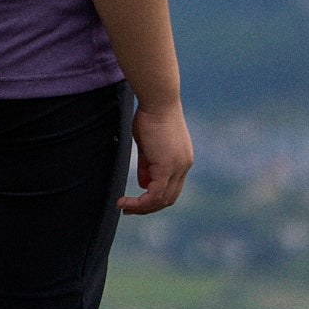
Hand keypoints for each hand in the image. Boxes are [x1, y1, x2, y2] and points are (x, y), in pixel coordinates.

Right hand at [118, 98, 192, 214]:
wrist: (158, 100)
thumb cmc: (150, 115)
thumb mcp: (147, 145)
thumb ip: (147, 165)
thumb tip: (143, 184)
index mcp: (182, 159)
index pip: (171, 188)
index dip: (154, 198)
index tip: (135, 200)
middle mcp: (184, 165)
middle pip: (169, 198)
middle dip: (147, 207)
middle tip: (127, 208)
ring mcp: (178, 167)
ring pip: (162, 199)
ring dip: (142, 207)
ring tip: (124, 206)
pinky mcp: (168, 166)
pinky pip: (154, 194)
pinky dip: (140, 202)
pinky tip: (125, 201)